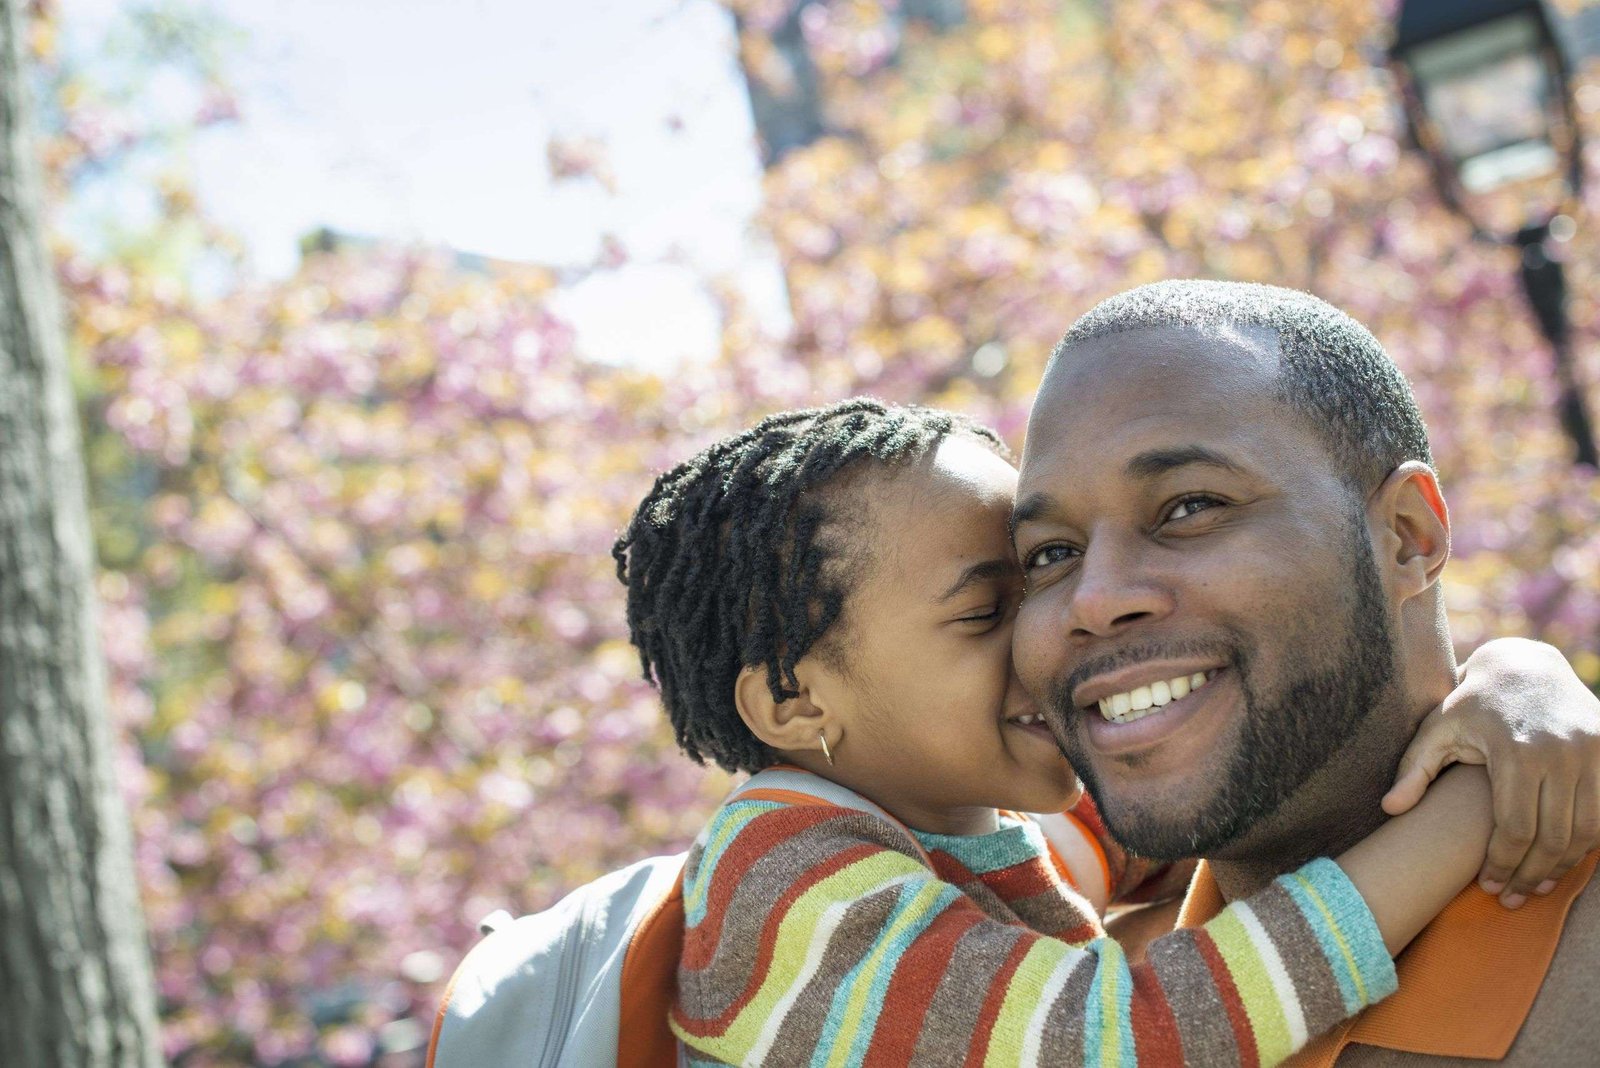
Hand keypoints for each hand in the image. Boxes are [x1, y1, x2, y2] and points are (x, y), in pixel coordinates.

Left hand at [1382, 637, 1599, 907]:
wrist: (1525, 665)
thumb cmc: (1472, 703)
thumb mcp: (1437, 727)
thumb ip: (1413, 768)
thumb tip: (1388, 809)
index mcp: (1517, 750)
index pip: (1514, 827)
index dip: (1502, 864)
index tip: (1488, 886)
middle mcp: (1562, 752)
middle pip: (1553, 836)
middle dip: (1532, 874)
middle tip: (1513, 898)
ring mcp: (1593, 752)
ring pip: (1586, 830)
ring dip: (1563, 866)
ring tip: (1538, 885)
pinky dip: (1588, 842)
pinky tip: (1564, 859)